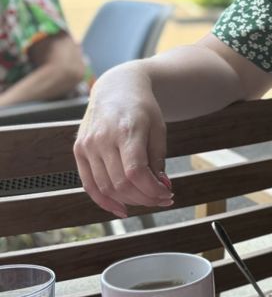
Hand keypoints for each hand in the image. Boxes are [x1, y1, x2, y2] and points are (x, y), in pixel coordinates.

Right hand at [73, 67, 172, 218]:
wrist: (117, 88)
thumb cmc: (143, 109)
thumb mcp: (158, 130)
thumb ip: (158, 160)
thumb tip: (161, 188)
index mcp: (126, 131)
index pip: (136, 173)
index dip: (153, 190)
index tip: (168, 194)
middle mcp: (101, 139)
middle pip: (121, 183)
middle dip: (145, 198)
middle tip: (162, 199)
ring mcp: (86, 145)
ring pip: (105, 187)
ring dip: (129, 201)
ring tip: (147, 200)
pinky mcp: (78, 150)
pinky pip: (88, 185)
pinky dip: (104, 201)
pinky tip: (121, 209)